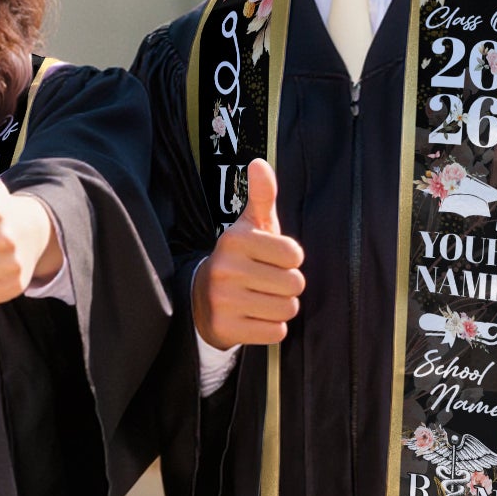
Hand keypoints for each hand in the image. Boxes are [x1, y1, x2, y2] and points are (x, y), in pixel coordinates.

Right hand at [192, 158, 304, 346]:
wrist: (201, 299)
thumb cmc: (240, 259)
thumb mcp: (250, 227)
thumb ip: (261, 196)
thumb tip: (259, 163)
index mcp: (235, 239)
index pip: (295, 255)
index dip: (290, 260)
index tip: (271, 260)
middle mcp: (225, 268)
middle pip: (295, 284)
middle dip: (287, 286)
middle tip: (266, 283)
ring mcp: (223, 300)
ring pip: (287, 309)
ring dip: (281, 307)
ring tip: (260, 299)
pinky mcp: (226, 328)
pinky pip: (276, 332)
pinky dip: (271, 328)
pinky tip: (253, 317)